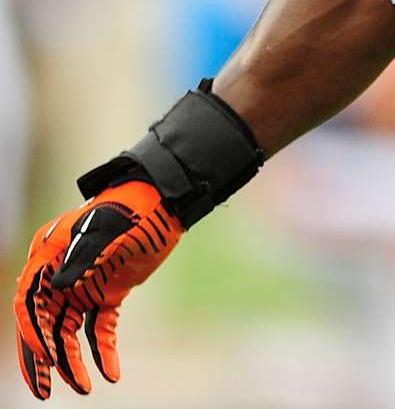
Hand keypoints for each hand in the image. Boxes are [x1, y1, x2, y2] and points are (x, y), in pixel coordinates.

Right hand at [14, 182, 182, 399]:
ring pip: (68, 333)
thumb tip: (57, 289)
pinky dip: (103, 351)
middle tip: (44, 393)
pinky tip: (111, 374)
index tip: (46, 356)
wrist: (166, 202)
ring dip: (73, 362)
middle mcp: (60, 275)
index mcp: (48, 256)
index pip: (30, 302)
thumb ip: (83, 256)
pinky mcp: (106, 294)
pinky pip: (98, 328)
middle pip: (43, 325)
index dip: (34, 332)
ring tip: (84, 389)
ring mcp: (83, 286)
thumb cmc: (133, 208)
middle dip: (42, 360)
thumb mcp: (109, 228)